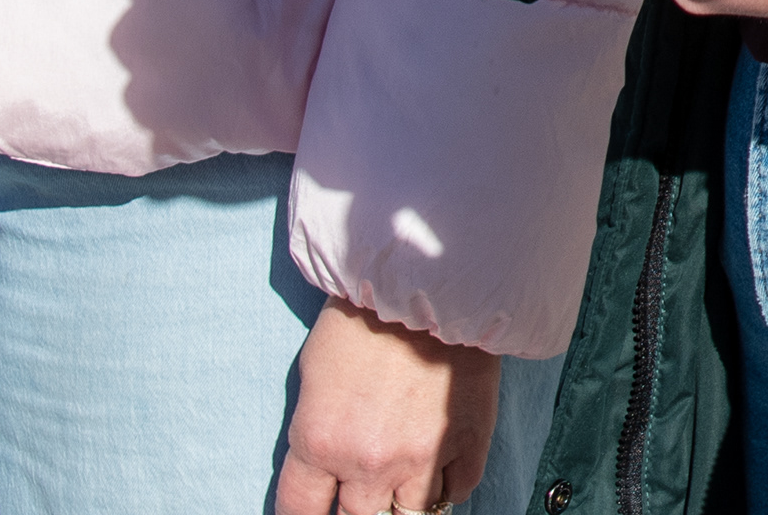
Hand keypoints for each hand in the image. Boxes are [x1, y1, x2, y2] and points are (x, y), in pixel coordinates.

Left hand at [277, 298, 498, 514]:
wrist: (434, 276)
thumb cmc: (366, 315)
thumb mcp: (312, 374)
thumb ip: (315, 433)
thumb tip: (322, 468)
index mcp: (320, 443)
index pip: (299, 513)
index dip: (307, 514)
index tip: (317, 507)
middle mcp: (368, 463)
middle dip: (356, 503)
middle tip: (365, 480)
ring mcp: (422, 457)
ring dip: (403, 498)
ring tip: (403, 471)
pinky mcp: (468, 442)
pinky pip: (457, 491)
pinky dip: (446, 482)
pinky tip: (438, 459)